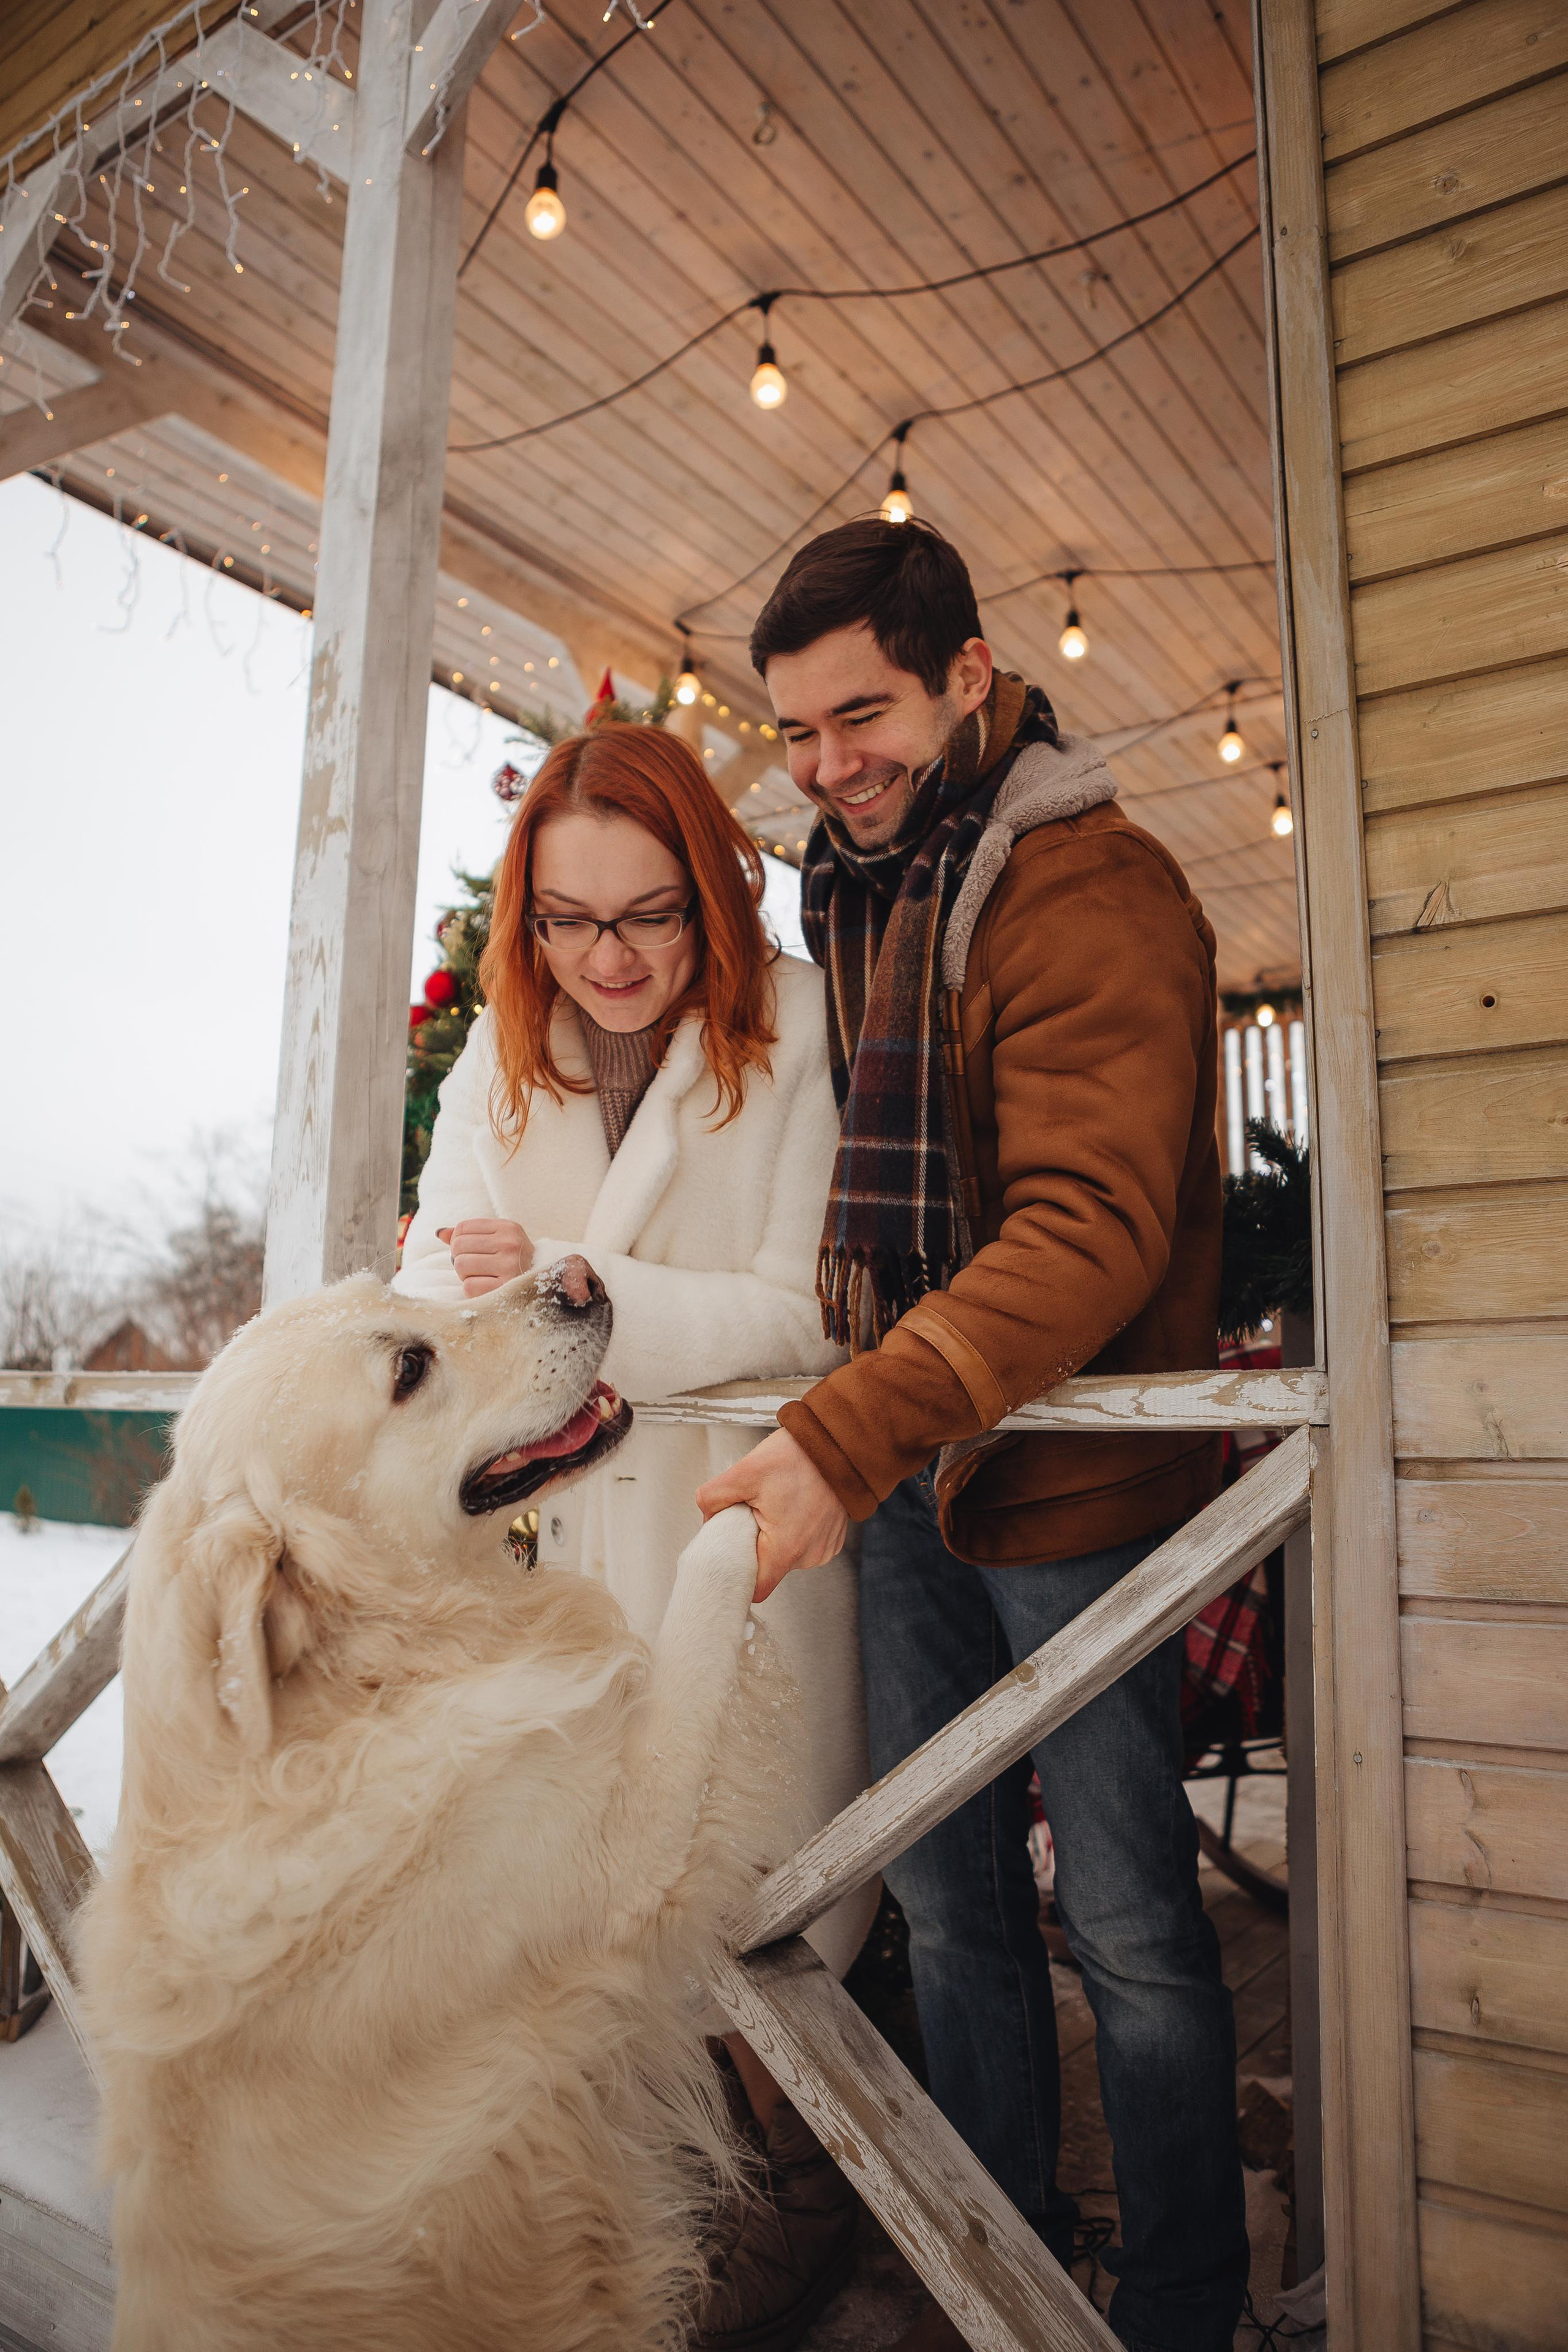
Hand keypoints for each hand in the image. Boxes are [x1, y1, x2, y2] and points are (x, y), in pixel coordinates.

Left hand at [437, 1218, 532, 1297]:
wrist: (544, 1284)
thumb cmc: (513, 1260)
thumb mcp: (497, 1239)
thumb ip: (469, 1234)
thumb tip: (439, 1233)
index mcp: (508, 1228)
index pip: (462, 1227)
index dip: (458, 1240)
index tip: (470, 1250)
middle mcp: (510, 1244)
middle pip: (458, 1246)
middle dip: (460, 1257)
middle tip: (475, 1265)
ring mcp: (510, 1267)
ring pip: (460, 1265)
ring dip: (464, 1274)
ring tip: (480, 1275)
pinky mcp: (505, 1289)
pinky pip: (468, 1286)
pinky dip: (471, 1289)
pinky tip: (485, 1287)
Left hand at [695, 1429, 848, 1602]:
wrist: (837, 1445)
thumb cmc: (797, 1457)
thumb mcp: (744, 1471)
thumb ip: (712, 1497)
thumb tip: (707, 1519)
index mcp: (787, 1548)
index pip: (755, 1588)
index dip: (737, 1576)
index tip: (730, 1556)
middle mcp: (809, 1556)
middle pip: (769, 1570)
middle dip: (755, 1548)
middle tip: (751, 1516)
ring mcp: (823, 1549)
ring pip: (786, 1558)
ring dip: (775, 1539)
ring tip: (776, 1508)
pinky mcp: (832, 1540)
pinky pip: (804, 1547)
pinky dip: (794, 1532)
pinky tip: (792, 1508)